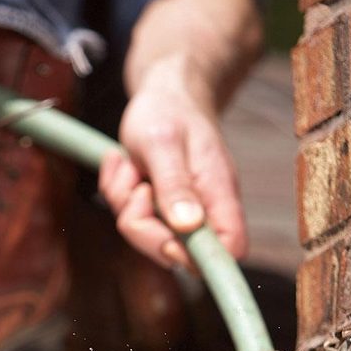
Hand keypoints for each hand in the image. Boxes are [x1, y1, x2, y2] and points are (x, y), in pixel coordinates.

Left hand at [99, 56, 247, 268]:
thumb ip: (175, 185)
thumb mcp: (163, 144)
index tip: (167, 238)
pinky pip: (130, 218)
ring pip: (147, 235)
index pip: (231, 250)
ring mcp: (180, 211)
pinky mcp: (159, 207)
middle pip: (177, 253)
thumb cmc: (168, 111)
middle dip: (142, 225)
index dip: (198, 258)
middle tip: (138, 187)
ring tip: (130, 166)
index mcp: (219, 196)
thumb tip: (188, 226)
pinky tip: (125, 164)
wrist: (163, 92)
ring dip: (125, 201)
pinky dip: (119, 192)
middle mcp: (204, 210)